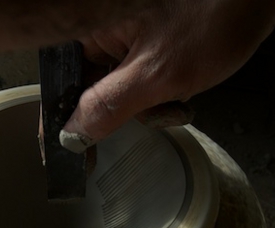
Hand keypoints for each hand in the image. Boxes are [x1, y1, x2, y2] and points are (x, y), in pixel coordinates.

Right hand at [60, 0, 274, 151]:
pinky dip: (161, 91)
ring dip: (150, 103)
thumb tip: (72, 135)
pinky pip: (140, 78)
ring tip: (181, 92)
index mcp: (88, 29)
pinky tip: (185, 86)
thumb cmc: (212, 21)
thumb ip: (109, 107)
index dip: (63, 123)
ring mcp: (125, 33)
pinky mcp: (147, 38)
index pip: (62, 85)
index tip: (68, 158)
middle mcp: (101, 29)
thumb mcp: (158, 75)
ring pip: (120, 89)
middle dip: (125, 110)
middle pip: (91, 89)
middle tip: (159, 107)